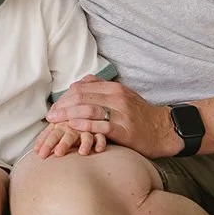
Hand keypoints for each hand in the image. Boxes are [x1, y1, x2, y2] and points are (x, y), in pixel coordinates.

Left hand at [33, 122, 105, 157]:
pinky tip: (99, 149)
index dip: (45, 142)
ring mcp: (87, 129)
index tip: (38, 152)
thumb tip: (35, 148)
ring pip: (85, 136)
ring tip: (82, 152)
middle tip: (58, 153)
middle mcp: (74, 126)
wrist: (88, 107)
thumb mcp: (58, 126)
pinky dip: (101, 142)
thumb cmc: (69, 121)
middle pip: (67, 135)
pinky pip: (101, 137)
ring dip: (84, 143)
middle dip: (62, 144)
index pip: (52, 133)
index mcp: (62, 125)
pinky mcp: (99, 132)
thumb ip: (48, 134)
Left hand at [47, 75, 176, 157]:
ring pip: (89, 109)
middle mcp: (117, 97)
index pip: (82, 88)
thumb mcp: (122, 95)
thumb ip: (101, 89)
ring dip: (68, 115)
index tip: (54, 107)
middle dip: (62, 107)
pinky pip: (101, 125)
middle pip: (82, 97)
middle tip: (50, 117)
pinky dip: (85, 125)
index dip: (64, 97)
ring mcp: (121, 113)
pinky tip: (73, 127)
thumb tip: (79, 84)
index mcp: (114, 88)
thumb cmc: (139, 114)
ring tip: (55, 122)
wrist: (163, 130)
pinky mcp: (125, 130)